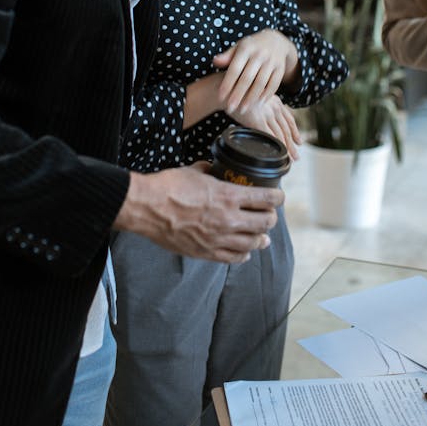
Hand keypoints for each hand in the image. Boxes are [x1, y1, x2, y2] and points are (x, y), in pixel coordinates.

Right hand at [112, 165, 283, 263]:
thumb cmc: (169, 187)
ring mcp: (219, 238)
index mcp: (229, 195)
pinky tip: (245, 251)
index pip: (266, 198)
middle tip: (269, 215)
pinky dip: (243, 254)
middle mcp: (229, 219)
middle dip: (271, 218)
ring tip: (263, 237)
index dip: (278, 198)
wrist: (147, 208)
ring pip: (253, 243)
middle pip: (265, 222)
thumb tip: (212, 168)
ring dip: (261, 238)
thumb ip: (210, 171)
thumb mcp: (194, 171)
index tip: (279, 197)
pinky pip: (234, 257)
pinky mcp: (207, 252)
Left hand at [213, 30, 298, 111]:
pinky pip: (274, 84)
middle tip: (230, 108)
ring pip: (261, 83)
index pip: (235, 69)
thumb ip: (227, 56)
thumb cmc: (251, 47)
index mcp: (246, 48)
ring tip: (243, 109)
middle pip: (247, 78)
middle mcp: (259, 54)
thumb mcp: (238, 47)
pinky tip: (259, 103)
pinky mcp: (281, 68)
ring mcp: (271, 61)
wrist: (276, 40)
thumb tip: (215, 62)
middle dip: (238, 95)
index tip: (221, 97)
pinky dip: (266, 95)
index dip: (227, 83)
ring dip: (251, 98)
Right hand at [229, 94, 301, 160]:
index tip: (299, 142)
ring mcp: (266, 114)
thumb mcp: (256, 96)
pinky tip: (279, 154)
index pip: (289, 119)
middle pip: (287, 129)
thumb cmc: (237, 94)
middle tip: (296, 157)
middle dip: (293, 145)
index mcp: (275, 101)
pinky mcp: (257, 120)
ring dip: (287, 148)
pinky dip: (276, 146)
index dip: (295, 132)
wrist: (225, 90)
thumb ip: (264, 106)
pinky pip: (270, 136)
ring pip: (280, 134)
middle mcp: (274, 107)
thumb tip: (266, 118)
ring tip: (290, 159)